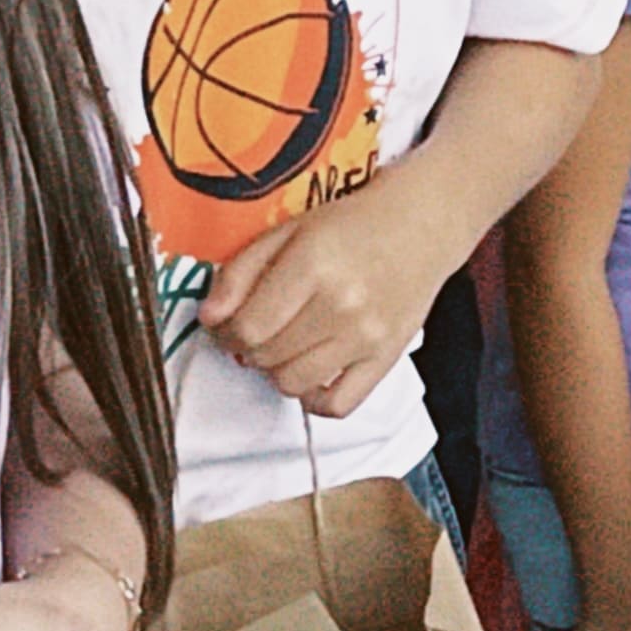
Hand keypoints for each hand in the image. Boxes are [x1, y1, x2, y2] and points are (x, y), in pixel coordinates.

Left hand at [199, 164, 451, 418]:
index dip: (225, 332)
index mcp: (313, 265)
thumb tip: (209, 317)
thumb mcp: (288, 230)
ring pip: (293, 384)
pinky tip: (310, 374)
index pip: (248, 327)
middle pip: (266, 356)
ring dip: (276, 369)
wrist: (420, 224)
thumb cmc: (353, 225)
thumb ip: (242, 272)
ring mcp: (366, 337)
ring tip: (283, 345)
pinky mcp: (386, 359)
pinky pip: (339, 405)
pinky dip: (315, 400)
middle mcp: (342, 306)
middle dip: (247, 348)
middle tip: (254, 330)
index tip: (225, 325)